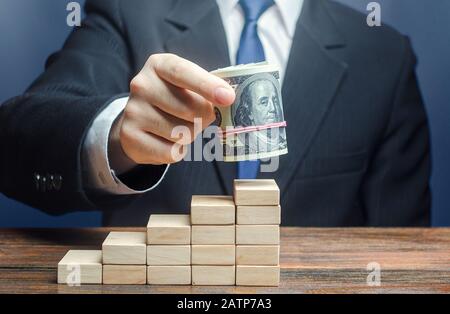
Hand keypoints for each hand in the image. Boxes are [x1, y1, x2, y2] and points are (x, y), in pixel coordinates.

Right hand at [109, 54, 234, 168]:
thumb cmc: (174, 100)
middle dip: (203, 118)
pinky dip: (177, 151)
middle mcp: (142, 84)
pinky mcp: (130, 136)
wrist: (139, 122)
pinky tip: (166, 141)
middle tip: (198, 117)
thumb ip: (208, 89)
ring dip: (189, 136)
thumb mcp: (188, 85)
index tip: (228, 97)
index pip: (183, 72)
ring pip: (181, 133)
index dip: (207, 85)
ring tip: (178, 128)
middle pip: (189, 109)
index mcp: (159, 65)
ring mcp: (133, 111)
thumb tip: (229, 101)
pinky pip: (170, 152)